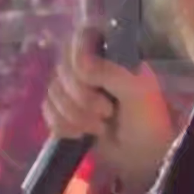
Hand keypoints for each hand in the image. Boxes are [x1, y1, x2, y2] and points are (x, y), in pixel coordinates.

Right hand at [43, 26, 174, 193]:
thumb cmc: (146, 118)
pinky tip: (81, 135)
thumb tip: (80, 66)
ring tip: (100, 127)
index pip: (82, 36)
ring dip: (75, 115)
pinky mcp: (63, 111)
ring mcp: (74, 88)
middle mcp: (89, 65)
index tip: (89, 76)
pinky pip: (47, 110)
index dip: (79, 56)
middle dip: (82, 97)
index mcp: (109, 52)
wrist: (142, 157)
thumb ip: (109, 71)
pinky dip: (63, 125)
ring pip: (53, 92)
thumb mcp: (135, 89)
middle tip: (107, 111)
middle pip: (63, 68)